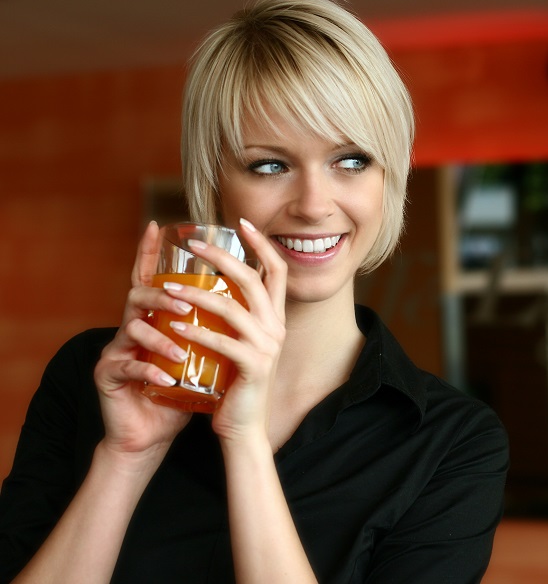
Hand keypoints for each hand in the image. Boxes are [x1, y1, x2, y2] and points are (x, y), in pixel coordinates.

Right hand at [92, 221, 190, 460]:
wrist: (151, 433)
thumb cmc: (179, 391)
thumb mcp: (200, 355)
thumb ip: (214, 329)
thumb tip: (252, 302)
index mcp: (153, 319)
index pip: (151, 279)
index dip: (149, 252)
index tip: (157, 225)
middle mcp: (131, 327)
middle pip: (140, 296)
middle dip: (163, 296)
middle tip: (185, 304)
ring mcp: (116, 349)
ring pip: (132, 329)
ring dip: (159, 338)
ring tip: (180, 352)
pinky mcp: (108, 375)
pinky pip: (127, 366)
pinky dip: (149, 371)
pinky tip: (165, 379)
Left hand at [156, 219, 287, 447]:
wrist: (244, 427)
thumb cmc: (236, 383)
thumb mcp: (241, 342)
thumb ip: (236, 316)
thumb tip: (214, 284)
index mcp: (275, 318)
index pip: (277, 270)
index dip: (262, 244)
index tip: (241, 222)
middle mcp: (276, 328)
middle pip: (253, 279)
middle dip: (222, 257)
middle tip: (192, 245)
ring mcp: (267, 347)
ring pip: (233, 307)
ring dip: (197, 294)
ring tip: (169, 289)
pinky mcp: (254, 367)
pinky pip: (223, 342)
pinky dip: (198, 332)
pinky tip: (177, 328)